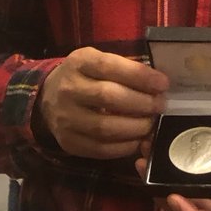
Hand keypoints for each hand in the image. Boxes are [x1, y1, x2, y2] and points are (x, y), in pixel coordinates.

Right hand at [38, 47, 167, 159]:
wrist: (47, 98)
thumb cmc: (83, 76)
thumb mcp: (97, 61)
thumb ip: (124, 68)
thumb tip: (158, 84)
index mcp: (79, 62)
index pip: (110, 67)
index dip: (139, 76)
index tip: (162, 83)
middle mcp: (68, 89)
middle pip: (108, 97)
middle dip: (141, 103)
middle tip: (160, 105)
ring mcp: (66, 118)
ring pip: (105, 127)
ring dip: (135, 127)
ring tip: (151, 123)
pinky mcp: (69, 142)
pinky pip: (101, 149)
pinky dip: (125, 146)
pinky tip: (137, 139)